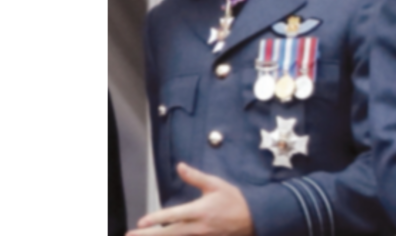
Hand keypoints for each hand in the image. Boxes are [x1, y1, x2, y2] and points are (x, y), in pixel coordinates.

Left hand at [128, 163, 254, 235]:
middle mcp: (197, 227)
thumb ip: (196, 177)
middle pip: (169, 233)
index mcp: (200, 211)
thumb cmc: (235, 201)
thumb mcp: (217, 185)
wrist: (254, 220)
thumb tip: (180, 166)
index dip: (156, 219)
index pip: (173, 215)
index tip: (142, 222)